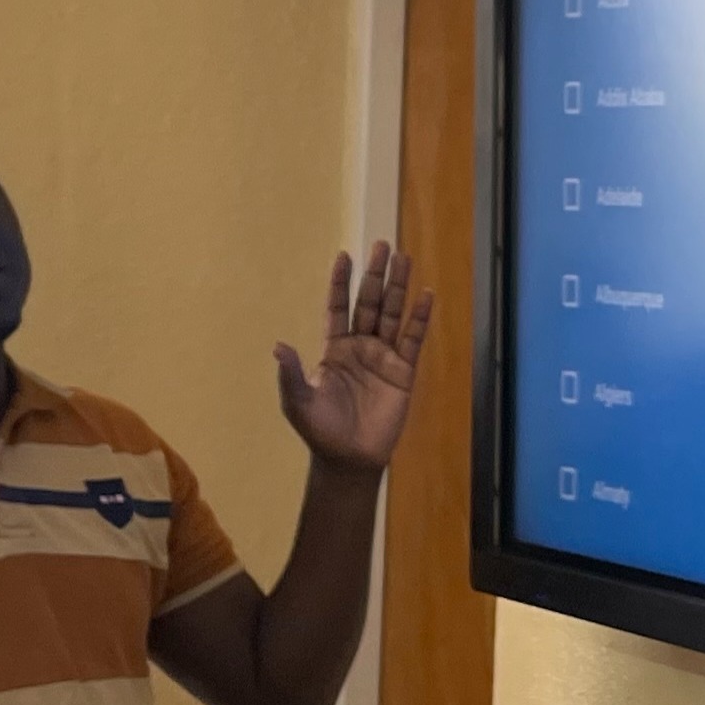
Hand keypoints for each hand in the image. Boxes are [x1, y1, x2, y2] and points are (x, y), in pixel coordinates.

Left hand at [273, 242, 433, 473]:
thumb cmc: (320, 431)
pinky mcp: (404, 371)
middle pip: (369, 303)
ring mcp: (383, 357)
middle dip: (375, 275)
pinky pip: (413, 339)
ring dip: (398, 287)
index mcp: (333, 349)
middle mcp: (360, 347)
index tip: (344, 255)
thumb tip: (278, 347)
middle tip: (383, 245)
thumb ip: (291, 374)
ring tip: (404, 258)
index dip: (340, 283)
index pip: (338, 308)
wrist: (350, 458)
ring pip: (392, 314)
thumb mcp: (298, 402)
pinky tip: (426, 295)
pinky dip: (420, 317)